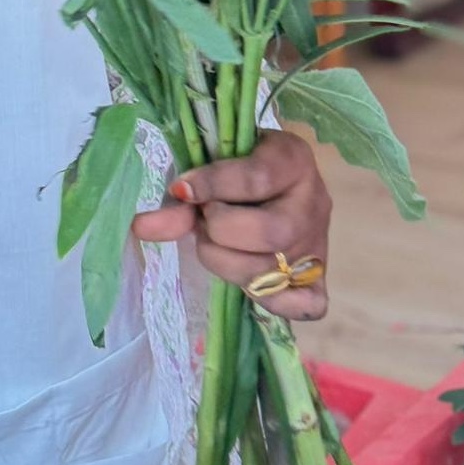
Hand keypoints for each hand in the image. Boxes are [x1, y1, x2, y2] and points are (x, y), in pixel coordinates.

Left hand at [130, 130, 332, 320]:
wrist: (275, 180)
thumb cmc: (236, 170)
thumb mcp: (213, 170)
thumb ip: (182, 200)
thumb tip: (141, 227)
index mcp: (293, 158)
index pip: (256, 178)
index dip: (212, 186)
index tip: (180, 189)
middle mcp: (315, 201)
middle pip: (270, 232)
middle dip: (220, 231)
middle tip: (205, 222)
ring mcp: (320, 244)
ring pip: (274, 271)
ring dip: (227, 263)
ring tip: (216, 245)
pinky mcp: (321, 280)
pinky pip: (304, 306)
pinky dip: (269, 301)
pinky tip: (245, 279)